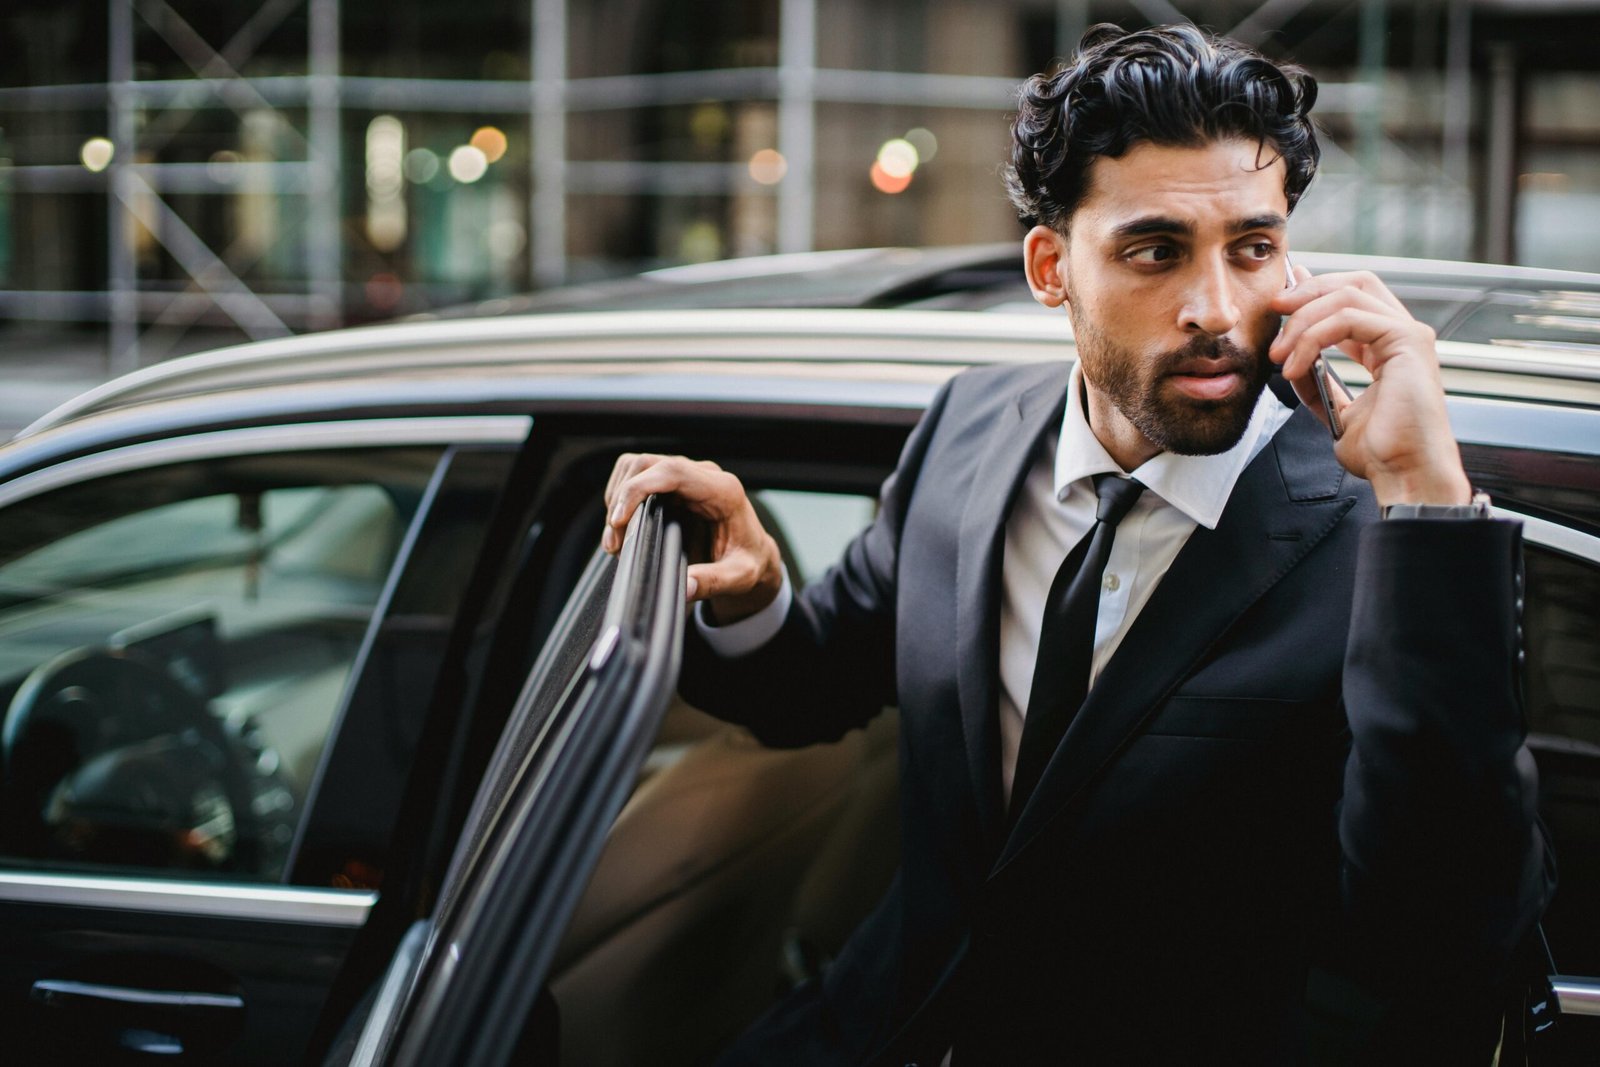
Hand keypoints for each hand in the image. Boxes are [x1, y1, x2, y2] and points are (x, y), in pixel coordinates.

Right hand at [603, 453, 783, 621]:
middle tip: (615, 542)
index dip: (638, 489)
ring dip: (618, 497)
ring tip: (616, 537)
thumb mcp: (739, 577)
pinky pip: (638, 475)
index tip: (618, 520)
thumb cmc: (748, 561)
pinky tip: (624, 525)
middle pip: (647, 465)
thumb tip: (684, 587)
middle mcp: (705, 476)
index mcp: (724, 491)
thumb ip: (713, 582)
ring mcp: (688, 475)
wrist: (753, 553)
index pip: (673, 472)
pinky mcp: (674, 483)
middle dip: (621, 499)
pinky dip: (622, 497)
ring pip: (638, 466)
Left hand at [1269, 266, 1471, 506]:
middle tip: (1274, 310)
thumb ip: (1316, 378)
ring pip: (1346, 296)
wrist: (1403, 474)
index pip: (1351, 298)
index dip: (1313, 292)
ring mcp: (1409, 334)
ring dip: (1302, 321)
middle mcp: (1402, 334)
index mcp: (1388, 346)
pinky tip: (1295, 366)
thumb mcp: (1334, 408)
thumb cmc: (1379, 452)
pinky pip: (1348, 319)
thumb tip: (1289, 354)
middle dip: (1308, 291)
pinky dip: (1313, 338)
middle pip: (1354, 282)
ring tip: (1278, 354)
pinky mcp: (1408, 341)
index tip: (1278, 303)